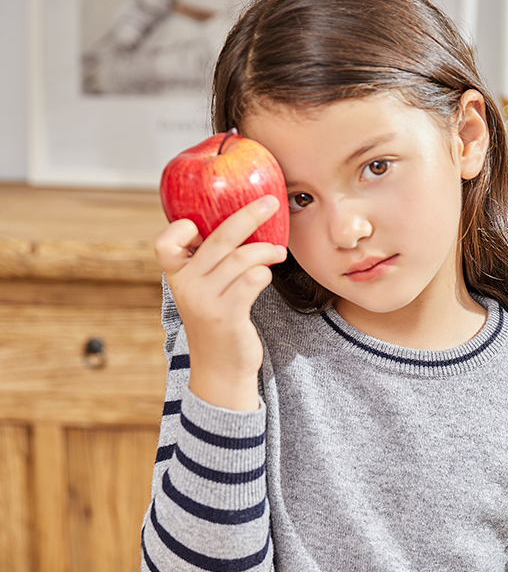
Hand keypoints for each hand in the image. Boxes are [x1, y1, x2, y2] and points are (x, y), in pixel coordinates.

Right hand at [153, 195, 286, 409]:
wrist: (221, 369)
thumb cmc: (218, 321)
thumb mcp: (203, 291)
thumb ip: (209, 263)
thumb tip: (241, 221)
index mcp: (177, 276)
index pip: (164, 244)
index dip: (179, 228)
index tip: (202, 225)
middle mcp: (186, 286)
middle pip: (218, 239)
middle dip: (248, 216)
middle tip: (271, 202)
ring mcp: (205, 302)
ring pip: (241, 258)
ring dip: (266, 250)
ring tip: (279, 251)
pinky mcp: (227, 316)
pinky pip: (252, 280)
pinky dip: (265, 272)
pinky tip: (269, 272)